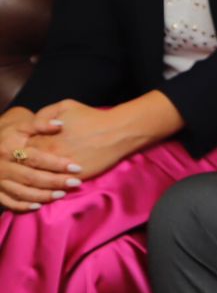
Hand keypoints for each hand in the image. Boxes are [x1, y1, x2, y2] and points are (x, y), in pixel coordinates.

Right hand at [0, 110, 79, 212]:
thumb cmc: (10, 135)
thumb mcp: (21, 126)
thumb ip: (40, 124)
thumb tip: (60, 124)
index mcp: (9, 150)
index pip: (36, 159)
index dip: (57, 163)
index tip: (77, 167)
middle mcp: (2, 167)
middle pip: (30, 177)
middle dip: (54, 182)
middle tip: (75, 183)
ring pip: (21, 192)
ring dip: (43, 195)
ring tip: (63, 194)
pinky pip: (8, 202)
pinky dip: (23, 206)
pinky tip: (38, 206)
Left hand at [29, 93, 179, 179]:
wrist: (118, 132)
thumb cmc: (92, 117)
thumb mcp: (64, 105)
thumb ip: (43, 114)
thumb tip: (35, 126)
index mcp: (42, 138)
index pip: (22, 148)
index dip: (27, 147)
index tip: (36, 145)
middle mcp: (48, 155)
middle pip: (28, 164)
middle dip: (32, 162)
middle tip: (44, 158)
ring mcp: (60, 169)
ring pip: (41, 178)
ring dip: (42, 176)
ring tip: (50, 170)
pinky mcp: (73, 179)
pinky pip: (57, 186)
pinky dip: (56, 184)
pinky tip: (60, 179)